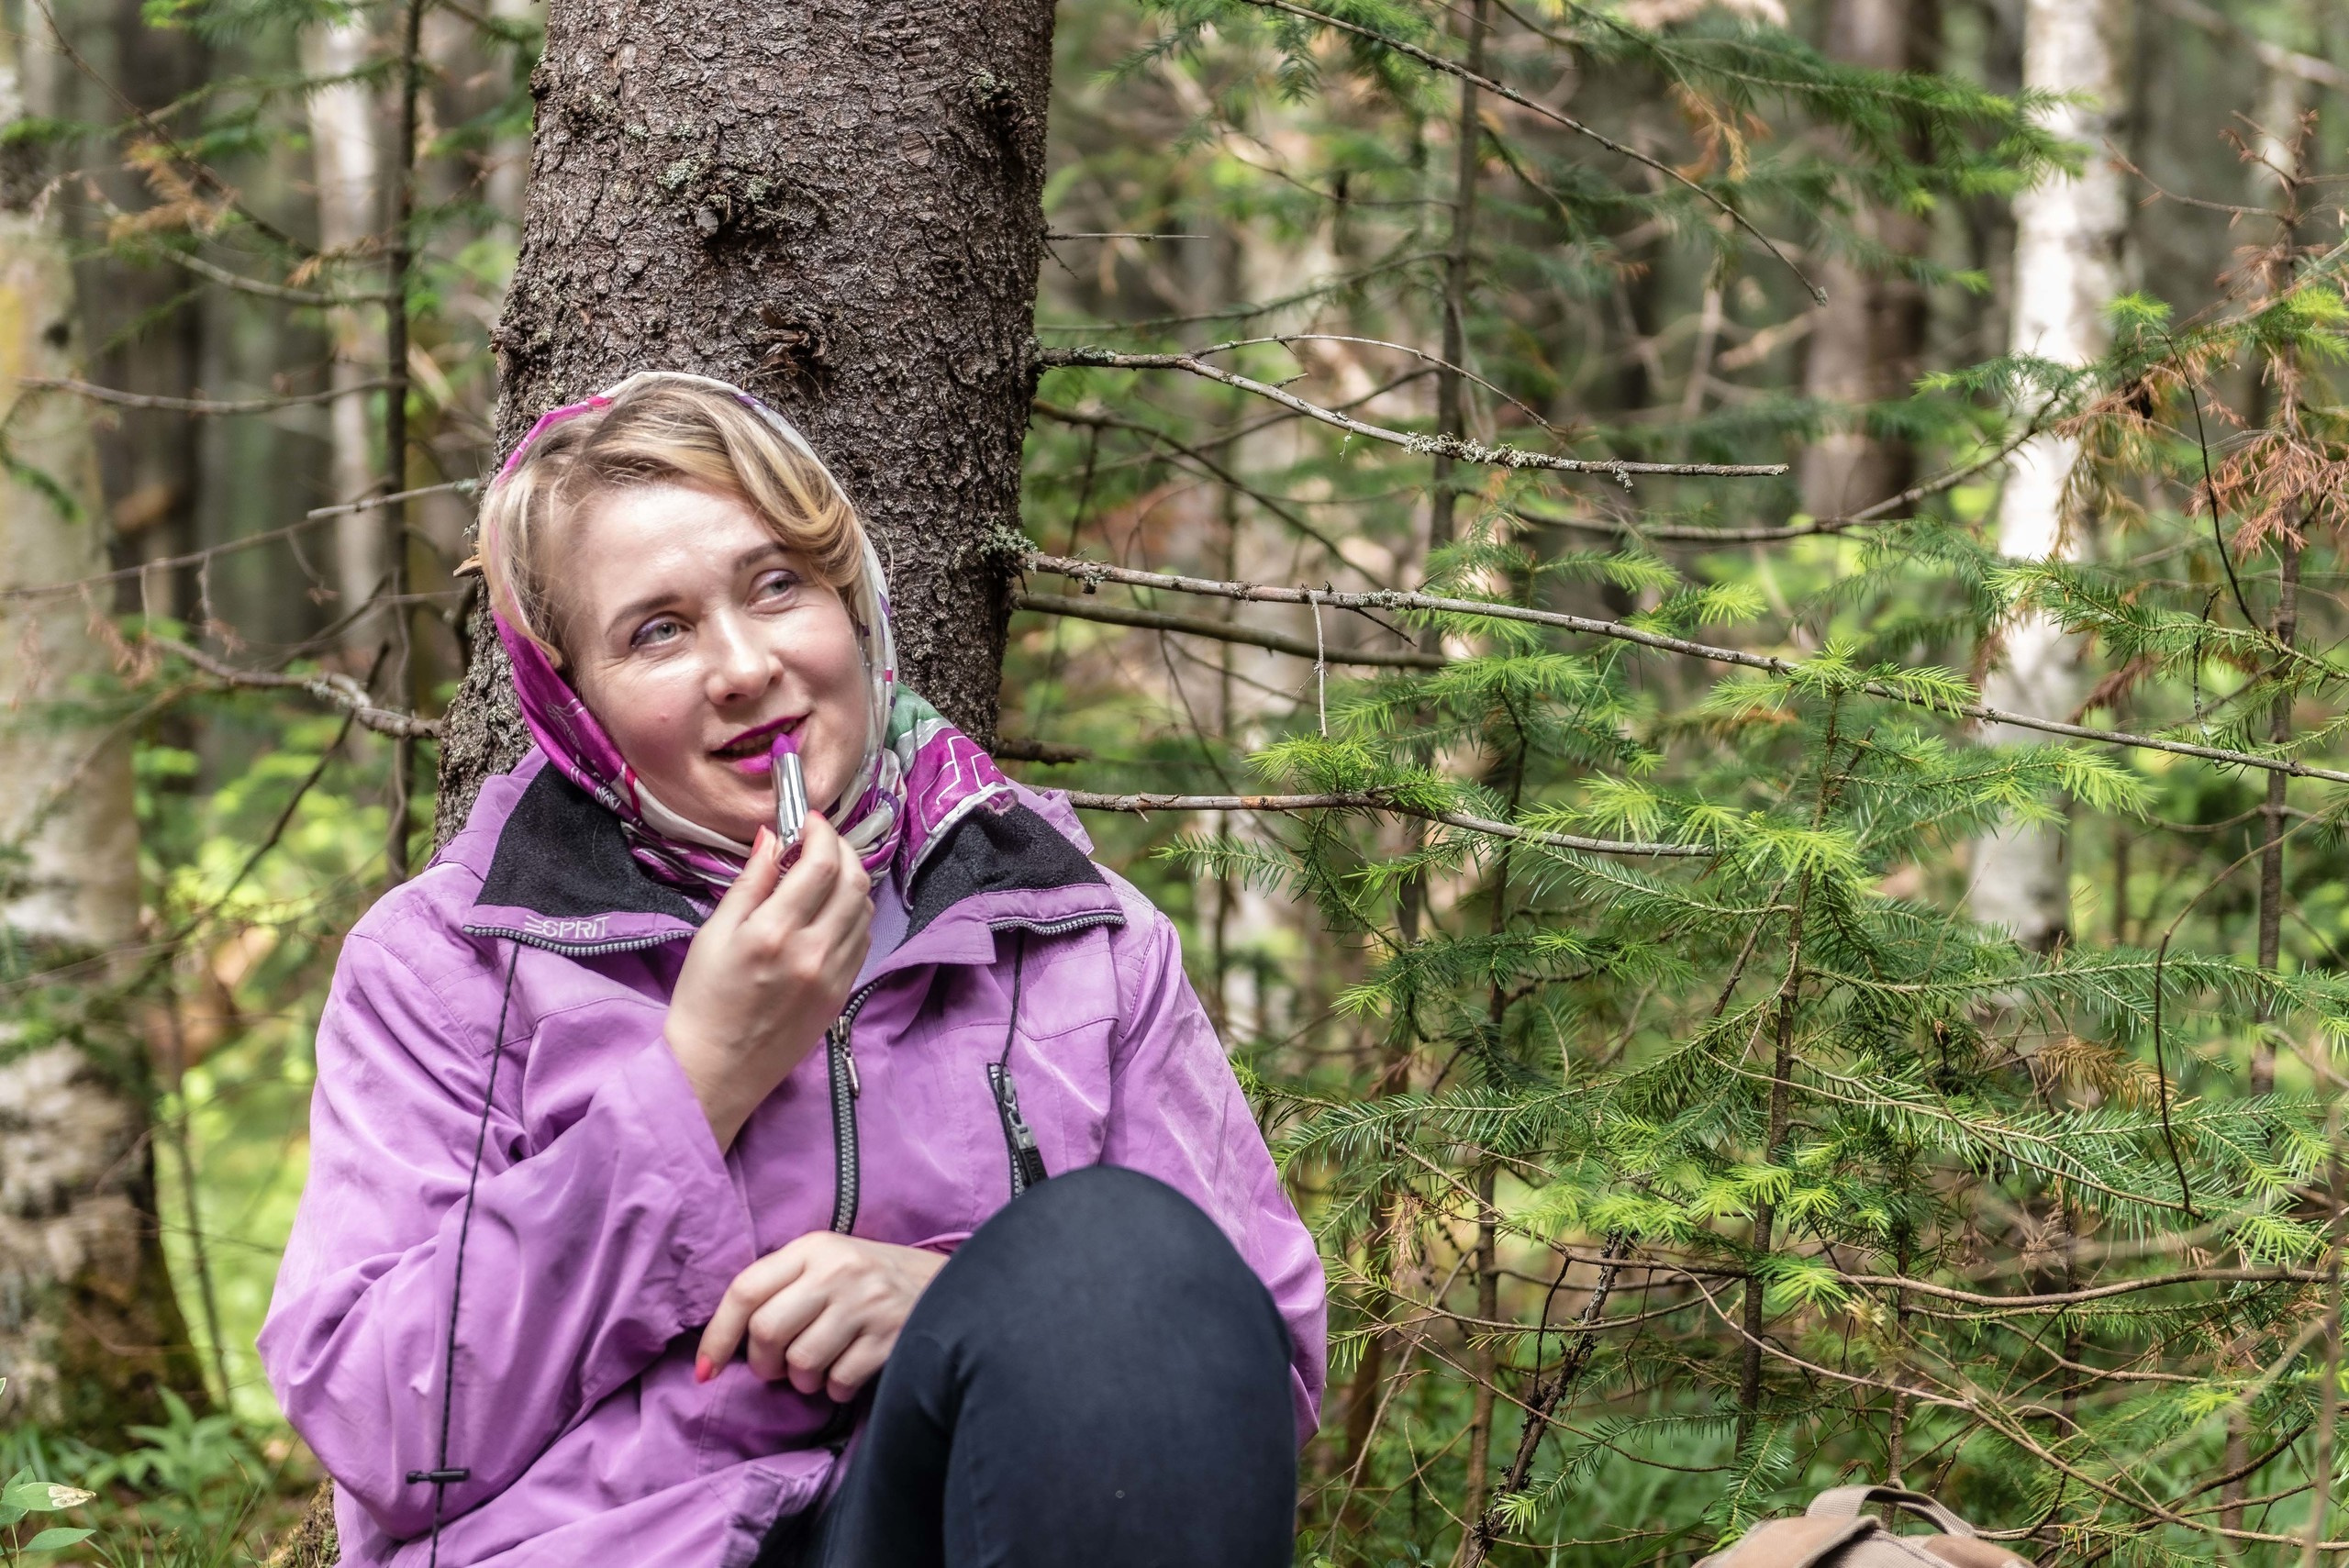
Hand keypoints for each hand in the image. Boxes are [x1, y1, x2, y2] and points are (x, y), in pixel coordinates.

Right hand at [665, 811, 872, 1149]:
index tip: (808, 820)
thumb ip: (750, 882)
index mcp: (774, 932)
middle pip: (855, 880)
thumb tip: (772, 836)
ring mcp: (833, 975)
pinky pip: (862, 940)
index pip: (821, 864)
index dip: (821, 832)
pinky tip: (830, 910)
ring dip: (851, 879)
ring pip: (864, 909)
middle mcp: (813, 951)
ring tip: (823, 872)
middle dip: (841, 848)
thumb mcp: (714, 934)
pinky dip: (853, 913)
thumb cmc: (703, 999)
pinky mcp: (842, 994)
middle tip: (819, 840)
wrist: (716, 1068)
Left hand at [695, 1234, 947, 1400]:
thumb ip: (781, 1289)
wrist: (952, 1286)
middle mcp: (838, 1270)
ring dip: (804, 1380)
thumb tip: (724, 1348)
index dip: (717, 1337)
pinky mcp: (891, 1336)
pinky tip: (850, 1372)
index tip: (706, 1372)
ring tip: (821, 1366)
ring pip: (801, 1363)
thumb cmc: (871, 1280)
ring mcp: (867, 1303)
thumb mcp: (827, 1263)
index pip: (745, 1290)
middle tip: (779, 1368)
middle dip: (765, 1365)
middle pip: (767, 1333)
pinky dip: (836, 1390)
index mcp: (813, 1247)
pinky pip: (839, 1382)